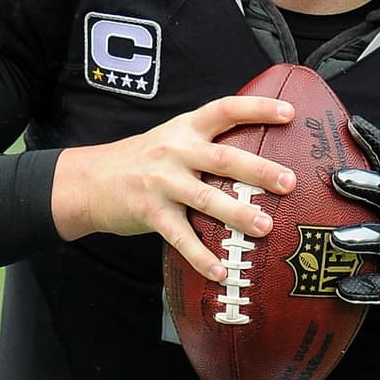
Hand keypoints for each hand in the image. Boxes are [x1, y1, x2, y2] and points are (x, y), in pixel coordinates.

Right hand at [51, 96, 295, 280]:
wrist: (90, 180)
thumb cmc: (143, 160)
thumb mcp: (173, 138)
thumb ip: (208, 142)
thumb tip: (258, 153)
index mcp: (186, 128)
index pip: (225, 110)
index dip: (257, 108)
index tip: (288, 112)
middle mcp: (175, 151)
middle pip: (223, 157)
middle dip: (258, 170)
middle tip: (288, 181)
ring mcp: (162, 183)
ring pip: (205, 197)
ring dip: (237, 213)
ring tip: (265, 227)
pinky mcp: (151, 213)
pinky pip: (180, 237)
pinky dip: (201, 256)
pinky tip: (221, 271)